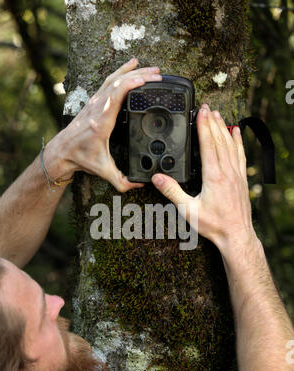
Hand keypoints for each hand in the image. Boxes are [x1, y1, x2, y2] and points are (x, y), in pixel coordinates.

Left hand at [57, 58, 161, 191]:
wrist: (62, 152)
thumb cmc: (81, 158)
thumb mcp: (103, 171)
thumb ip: (122, 181)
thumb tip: (140, 184)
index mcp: (101, 122)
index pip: (116, 96)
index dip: (132, 84)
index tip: (147, 79)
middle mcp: (97, 108)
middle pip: (118, 82)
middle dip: (139, 75)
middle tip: (158, 73)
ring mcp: (95, 102)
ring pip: (113, 79)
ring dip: (132, 71)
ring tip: (150, 67)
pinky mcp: (94, 101)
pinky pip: (109, 82)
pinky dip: (121, 72)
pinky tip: (131, 67)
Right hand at [151, 104, 257, 253]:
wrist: (236, 235)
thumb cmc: (214, 225)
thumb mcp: (188, 210)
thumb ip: (172, 192)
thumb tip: (157, 178)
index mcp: (213, 176)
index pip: (208, 145)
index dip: (204, 126)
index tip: (201, 112)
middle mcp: (227, 172)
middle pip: (219, 140)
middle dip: (212, 122)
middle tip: (207, 107)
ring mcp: (237, 174)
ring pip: (230, 145)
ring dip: (224, 128)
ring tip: (218, 114)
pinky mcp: (242, 179)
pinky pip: (241, 155)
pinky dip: (239, 141)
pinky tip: (237, 132)